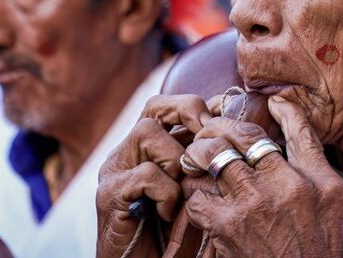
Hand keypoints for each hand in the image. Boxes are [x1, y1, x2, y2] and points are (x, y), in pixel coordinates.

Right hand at [96, 95, 212, 257]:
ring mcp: (114, 172)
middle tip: (208, 136)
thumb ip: (201, 164)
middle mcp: (126, 153)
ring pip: (147, 132)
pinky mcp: (109, 196)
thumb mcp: (192, 192)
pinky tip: (170, 214)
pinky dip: (166, 192)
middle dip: (187, 113)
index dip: (196, 107)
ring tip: (184, 187)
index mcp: (144, 150)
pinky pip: (145, 174)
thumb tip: (234, 129)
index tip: (223, 121)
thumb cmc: (170, 236)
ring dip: (176, 157)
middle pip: (154, 106)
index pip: (166, 106)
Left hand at [182, 96, 342, 257]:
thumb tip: (291, 122)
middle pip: (243, 134)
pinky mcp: (227, 227)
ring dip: (199, 153)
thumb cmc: (320, 249)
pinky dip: (194, 193)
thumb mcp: (333, 202)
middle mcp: (285, 186)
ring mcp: (254, 204)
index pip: (297, 129)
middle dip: (219, 126)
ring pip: (214, 156)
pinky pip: (198, 196)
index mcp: (317, 180)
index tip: (269, 103)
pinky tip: (198, 197)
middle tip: (210, 130)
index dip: (281, 109)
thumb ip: (314, 162)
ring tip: (194, 157)